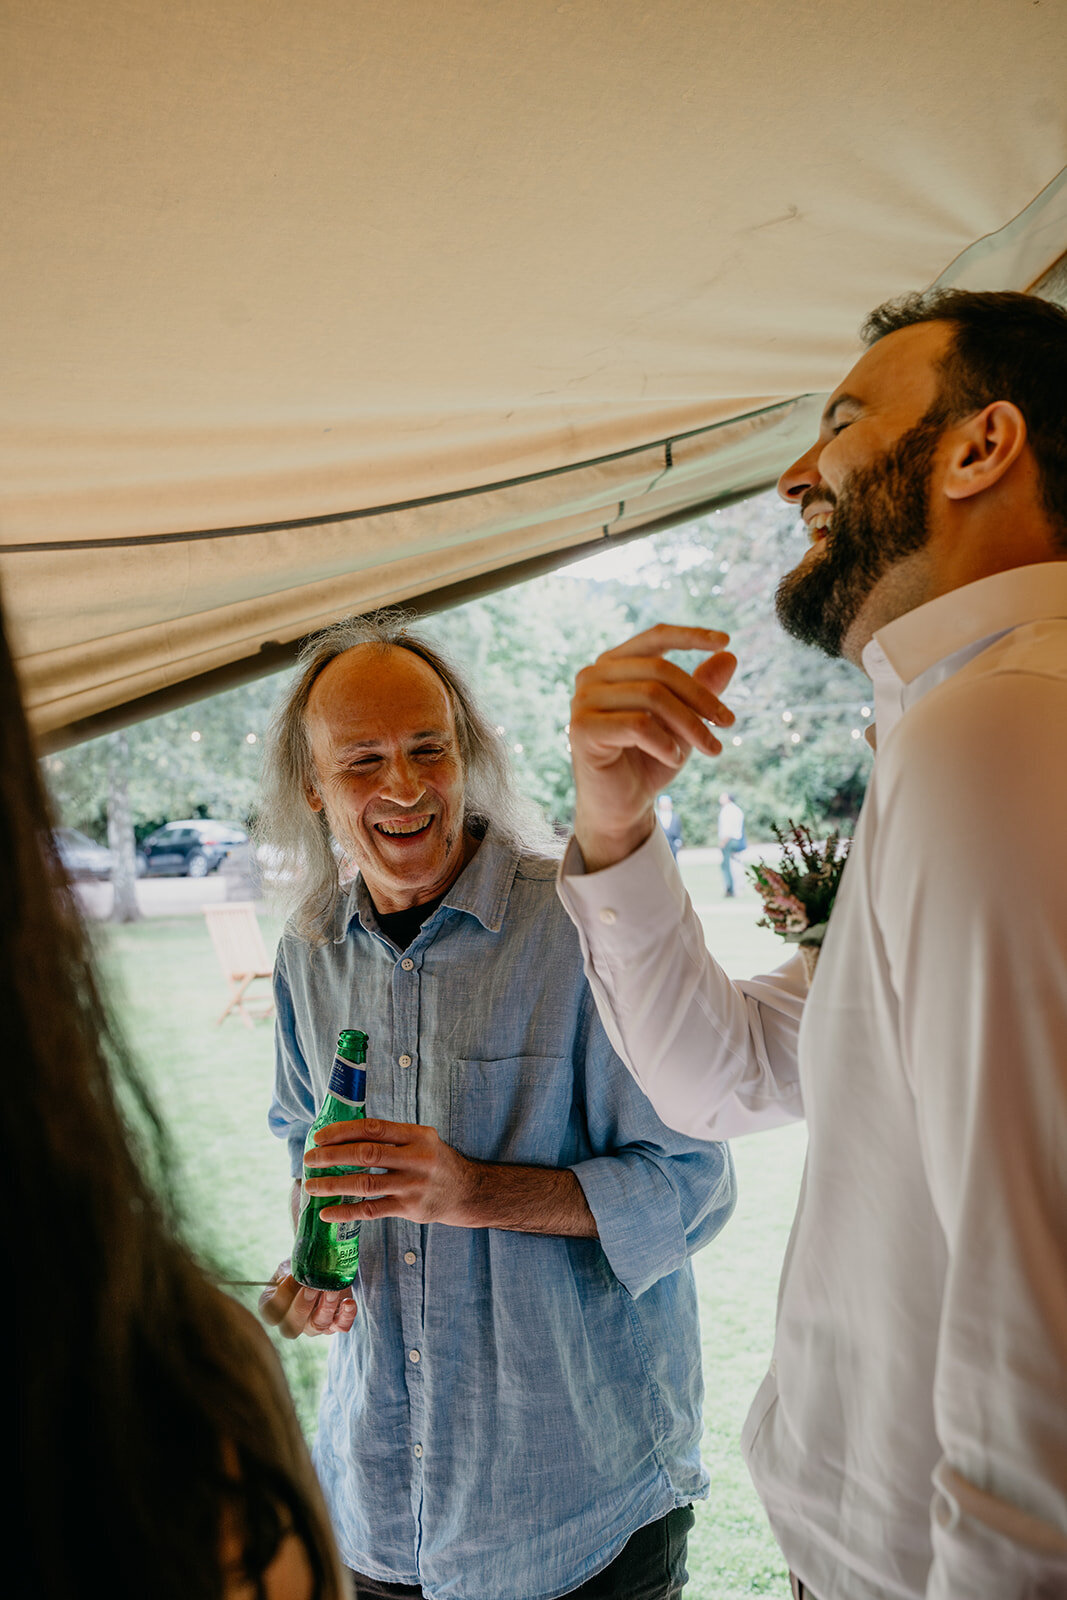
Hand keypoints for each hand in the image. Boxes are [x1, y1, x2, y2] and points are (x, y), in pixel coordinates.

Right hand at [257, 1259, 357, 1340]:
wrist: (323, 1261)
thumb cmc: (302, 1263)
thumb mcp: (292, 1264)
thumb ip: (291, 1272)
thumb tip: (295, 1278)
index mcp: (275, 1305)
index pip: (271, 1313)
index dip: (280, 1298)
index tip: (290, 1277)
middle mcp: (293, 1320)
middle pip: (291, 1328)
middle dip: (302, 1307)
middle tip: (311, 1287)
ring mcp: (314, 1324)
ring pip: (317, 1325)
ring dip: (325, 1307)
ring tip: (332, 1289)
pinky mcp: (335, 1322)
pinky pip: (341, 1326)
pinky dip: (346, 1316)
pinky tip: (348, 1302)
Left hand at [303, 1118, 475, 1226]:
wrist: (465, 1192)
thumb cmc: (433, 1161)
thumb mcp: (421, 1140)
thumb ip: (391, 1137)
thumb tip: (342, 1136)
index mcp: (417, 1136)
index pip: (374, 1128)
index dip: (343, 1131)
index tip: (320, 1137)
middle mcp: (417, 1159)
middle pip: (367, 1154)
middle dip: (332, 1156)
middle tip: (309, 1160)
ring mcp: (413, 1186)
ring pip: (365, 1184)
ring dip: (333, 1185)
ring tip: (311, 1186)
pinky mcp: (409, 1209)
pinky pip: (371, 1210)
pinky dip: (346, 1211)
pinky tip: (327, 1213)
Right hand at [569, 625, 736, 869]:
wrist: (623, 807)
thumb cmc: (649, 761)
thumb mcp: (683, 722)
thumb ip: (700, 689)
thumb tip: (729, 657)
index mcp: (614, 666)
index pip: (655, 637)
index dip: (691, 635)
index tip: (727, 641)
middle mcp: (593, 676)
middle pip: (660, 670)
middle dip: (701, 697)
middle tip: (728, 722)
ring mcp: (584, 701)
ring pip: (652, 696)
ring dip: (690, 725)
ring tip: (709, 748)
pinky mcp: (583, 729)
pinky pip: (638, 725)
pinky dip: (666, 743)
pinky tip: (674, 759)